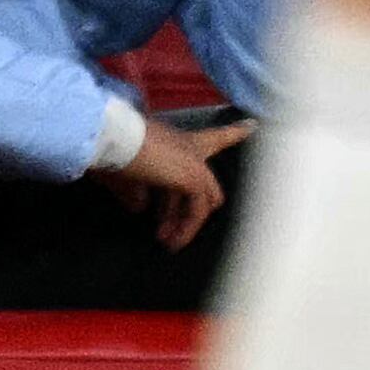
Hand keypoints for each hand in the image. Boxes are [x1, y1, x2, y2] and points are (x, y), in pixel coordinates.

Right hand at [96, 111, 250, 249]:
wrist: (116, 137)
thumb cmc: (117, 148)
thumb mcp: (127, 173)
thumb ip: (135, 191)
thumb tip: (140, 206)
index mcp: (178, 140)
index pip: (215, 136)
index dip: (235, 132)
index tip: (252, 127)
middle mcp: (192, 148)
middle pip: (209, 185)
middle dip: (189, 212)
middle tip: (168, 232)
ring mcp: (195, 163)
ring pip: (204, 202)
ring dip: (185, 225)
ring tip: (169, 242)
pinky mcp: (194, 178)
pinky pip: (197, 212)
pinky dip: (186, 229)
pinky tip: (171, 238)